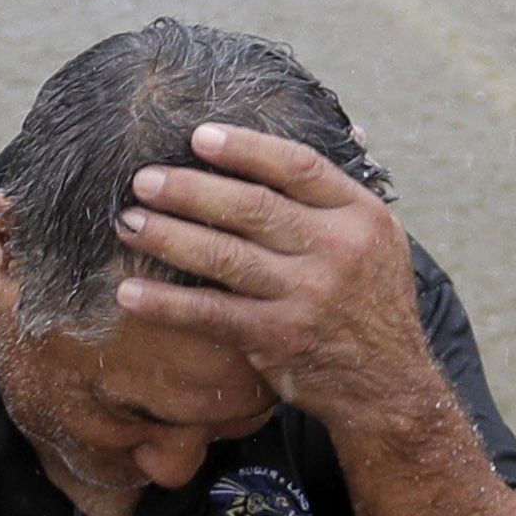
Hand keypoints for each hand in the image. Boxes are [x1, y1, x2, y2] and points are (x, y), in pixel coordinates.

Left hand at [107, 125, 451, 438]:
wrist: (388, 384)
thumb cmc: (372, 302)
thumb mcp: (377, 239)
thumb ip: (340, 197)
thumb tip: (339, 131)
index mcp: (360, 214)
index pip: (298, 167)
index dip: (245, 148)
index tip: (198, 136)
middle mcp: (336, 249)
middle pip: (251, 207)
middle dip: (189, 189)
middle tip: (143, 179)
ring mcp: (306, 295)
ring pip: (224, 255)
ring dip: (168, 236)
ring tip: (128, 223)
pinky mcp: (277, 337)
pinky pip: (210, 313)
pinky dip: (166, 302)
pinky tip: (130, 292)